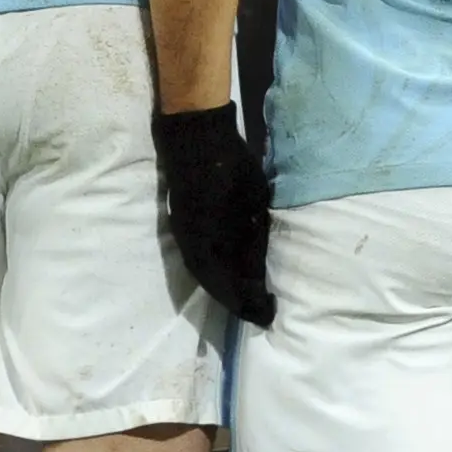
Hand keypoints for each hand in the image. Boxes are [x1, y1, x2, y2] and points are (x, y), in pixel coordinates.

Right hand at [152, 104, 275, 326]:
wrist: (195, 138)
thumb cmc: (232, 166)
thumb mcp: (253, 203)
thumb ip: (254, 237)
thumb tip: (258, 269)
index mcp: (215, 243)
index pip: (234, 286)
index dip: (252, 303)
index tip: (270, 313)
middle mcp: (197, 247)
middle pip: (216, 286)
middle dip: (237, 302)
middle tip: (257, 311)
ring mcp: (186, 236)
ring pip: (203, 275)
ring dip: (222, 291)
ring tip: (241, 298)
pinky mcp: (182, 226)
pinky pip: (195, 261)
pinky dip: (210, 275)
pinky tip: (221, 274)